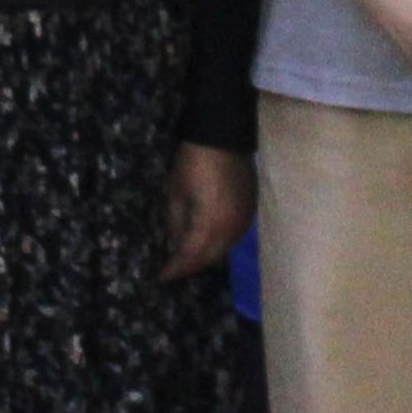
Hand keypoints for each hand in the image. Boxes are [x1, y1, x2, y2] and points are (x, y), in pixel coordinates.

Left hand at [160, 142, 255, 282]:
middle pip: (210, 257)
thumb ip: (175, 224)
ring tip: (188, 256)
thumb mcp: (175, 193)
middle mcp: (232, 229)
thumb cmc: (192, 162)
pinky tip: (207, 239)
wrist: (223, 135)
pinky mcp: (250, 210)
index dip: (176, 269)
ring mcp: (244, 220)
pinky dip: (218, 241)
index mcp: (211, 224)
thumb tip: (175, 244)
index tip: (162, 277)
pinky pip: (233, 235)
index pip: (191, 256)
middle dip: (191, 265)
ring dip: (206, 255)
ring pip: (223, 248)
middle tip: (174, 269)